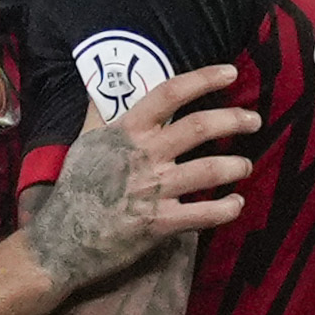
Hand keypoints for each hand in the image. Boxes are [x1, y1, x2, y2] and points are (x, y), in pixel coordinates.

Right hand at [22, 65, 256, 295]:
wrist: (60, 240)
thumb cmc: (76, 189)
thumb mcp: (84, 144)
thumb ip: (99, 116)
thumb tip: (99, 87)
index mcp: (125, 132)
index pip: (168, 94)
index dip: (202, 79)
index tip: (230, 73)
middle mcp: (142, 156)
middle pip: (199, 127)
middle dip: (234, 120)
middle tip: (254, 120)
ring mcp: (151, 190)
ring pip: (209, 170)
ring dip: (236, 165)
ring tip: (245, 165)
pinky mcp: (158, 223)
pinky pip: (205, 214)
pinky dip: (228, 208)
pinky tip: (236, 202)